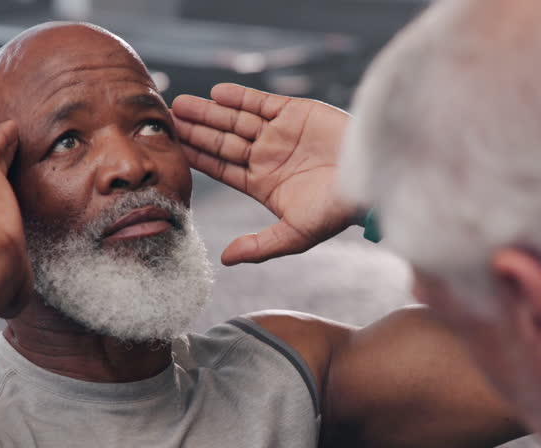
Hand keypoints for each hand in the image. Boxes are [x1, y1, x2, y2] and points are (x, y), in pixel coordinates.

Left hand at [172, 84, 361, 264]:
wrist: (373, 177)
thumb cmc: (338, 211)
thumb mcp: (296, 234)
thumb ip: (259, 246)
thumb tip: (224, 260)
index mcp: (264, 184)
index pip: (222, 169)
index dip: (198, 158)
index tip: (172, 150)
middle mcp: (268, 157)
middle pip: (222, 141)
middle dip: (196, 131)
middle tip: (166, 119)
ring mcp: (281, 133)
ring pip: (235, 120)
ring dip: (209, 112)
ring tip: (181, 103)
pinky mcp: (296, 112)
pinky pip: (261, 102)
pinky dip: (239, 97)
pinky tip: (215, 93)